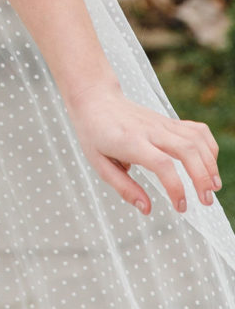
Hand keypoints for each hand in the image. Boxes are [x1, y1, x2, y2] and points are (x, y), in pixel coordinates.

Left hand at [65, 80, 221, 215]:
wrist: (95, 98)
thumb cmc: (94, 134)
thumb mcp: (99, 164)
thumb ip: (123, 187)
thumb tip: (147, 209)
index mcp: (130, 142)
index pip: (161, 164)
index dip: (176, 187)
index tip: (181, 207)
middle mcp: (150, 130)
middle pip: (186, 150)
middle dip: (202, 177)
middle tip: (206, 201)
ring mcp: (161, 123)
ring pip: (195, 139)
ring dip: (210, 164)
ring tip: (213, 187)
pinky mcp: (168, 120)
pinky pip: (196, 129)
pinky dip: (208, 145)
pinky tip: (209, 163)